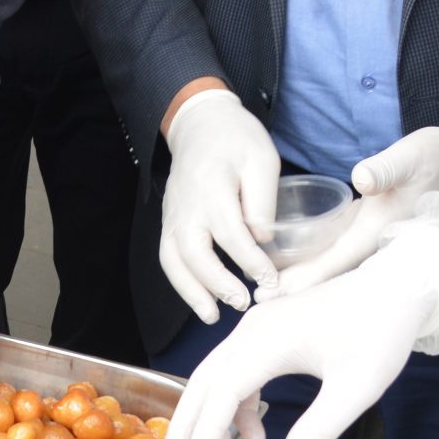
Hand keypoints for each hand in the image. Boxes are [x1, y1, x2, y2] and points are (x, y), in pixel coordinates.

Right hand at [158, 87, 282, 323]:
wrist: (199, 122)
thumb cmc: (235, 138)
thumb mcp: (262, 158)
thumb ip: (263, 201)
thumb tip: (262, 240)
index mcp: (211, 187)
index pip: (230, 233)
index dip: (250, 261)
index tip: (269, 280)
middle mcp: (186, 205)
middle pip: (194, 252)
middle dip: (216, 283)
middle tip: (242, 303)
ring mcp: (173, 215)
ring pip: (173, 260)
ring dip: (190, 292)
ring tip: (211, 316)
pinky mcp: (169, 221)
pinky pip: (169, 256)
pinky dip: (181, 282)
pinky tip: (200, 299)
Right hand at [161, 227, 438, 438]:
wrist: (397, 286)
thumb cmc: (381, 331)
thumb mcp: (359, 386)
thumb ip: (321, 426)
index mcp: (270, 340)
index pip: (224, 390)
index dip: (206, 429)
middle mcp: (252, 330)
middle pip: (204, 381)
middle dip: (187, 425)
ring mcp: (256, 328)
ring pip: (216, 376)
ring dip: (210, 418)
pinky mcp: (266, 332)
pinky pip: (235, 370)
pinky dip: (235, 405)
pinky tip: (252, 435)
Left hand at [263, 125, 438, 296]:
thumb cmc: (434, 156)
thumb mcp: (412, 155)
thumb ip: (387, 168)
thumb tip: (362, 178)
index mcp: (382, 229)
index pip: (338, 261)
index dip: (306, 279)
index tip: (274, 293)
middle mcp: (377, 242)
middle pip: (332, 273)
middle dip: (298, 288)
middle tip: (258, 301)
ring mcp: (375, 239)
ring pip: (335, 266)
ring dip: (304, 278)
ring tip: (266, 291)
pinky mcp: (371, 230)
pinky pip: (340, 252)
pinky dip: (316, 261)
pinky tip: (290, 266)